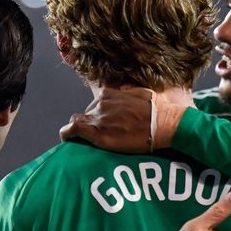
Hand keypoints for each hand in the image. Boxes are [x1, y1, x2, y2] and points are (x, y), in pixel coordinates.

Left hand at [59, 87, 187, 151]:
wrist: (164, 123)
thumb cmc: (158, 109)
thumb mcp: (142, 92)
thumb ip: (128, 91)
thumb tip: (123, 90)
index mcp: (109, 93)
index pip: (95, 102)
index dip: (97, 113)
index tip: (100, 121)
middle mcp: (101, 103)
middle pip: (88, 113)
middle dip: (92, 123)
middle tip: (103, 135)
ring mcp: (98, 117)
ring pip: (78, 121)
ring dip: (81, 130)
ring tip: (83, 140)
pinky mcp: (97, 133)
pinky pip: (72, 130)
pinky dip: (67, 134)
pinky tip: (66, 139)